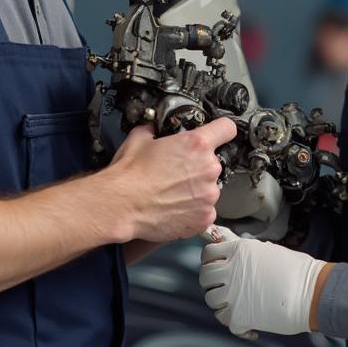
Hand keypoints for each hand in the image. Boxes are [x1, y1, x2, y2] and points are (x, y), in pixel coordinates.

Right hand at [106, 118, 236, 242]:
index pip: (226, 129)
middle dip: (199, 168)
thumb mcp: (140, 138)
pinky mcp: (204, 218)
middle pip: (214, 163)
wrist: (121, 205)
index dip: (220, 131)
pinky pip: (205, 212)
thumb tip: (154, 129)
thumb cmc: (130, 173)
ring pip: (209, 189)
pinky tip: (175, 210)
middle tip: (177, 174)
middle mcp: (209, 168)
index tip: (216, 137)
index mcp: (198, 144)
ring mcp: (209, 195)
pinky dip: (193, 212)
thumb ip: (154, 131)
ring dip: (197, 191)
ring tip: (172, 195)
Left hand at [200, 228, 325, 337]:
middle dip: (212, 282)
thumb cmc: (296, 270)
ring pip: (211, 299)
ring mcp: (233, 294)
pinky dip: (236, 323)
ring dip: (222, 302)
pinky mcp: (238, 316)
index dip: (210, 261)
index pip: (208, 253)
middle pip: (205, 276)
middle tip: (226, 287)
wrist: (312, 293)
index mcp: (238, 250)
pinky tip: (249, 323)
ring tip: (239, 304)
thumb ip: (244, 251)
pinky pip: (224, 320)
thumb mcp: (267, 250)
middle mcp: (231, 270)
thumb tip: (229, 249)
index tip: (217, 267)